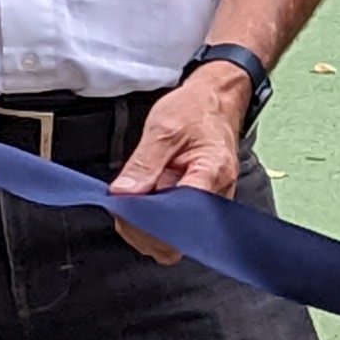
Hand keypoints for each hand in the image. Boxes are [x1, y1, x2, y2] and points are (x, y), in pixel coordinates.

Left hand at [106, 62, 254, 263]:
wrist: (215, 100)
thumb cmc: (197, 109)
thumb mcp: (164, 127)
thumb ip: (144, 163)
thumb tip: (123, 193)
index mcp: (212, 173)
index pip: (181, 217)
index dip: (149, 221)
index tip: (125, 208)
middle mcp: (216, 196)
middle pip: (178, 238)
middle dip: (144, 229)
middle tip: (123, 204)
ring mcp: (209, 204)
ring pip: (174, 239)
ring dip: (146, 227)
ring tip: (132, 199)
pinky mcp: (198, 206)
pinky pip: (174, 227)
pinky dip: (152, 220)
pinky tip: (142, 201)